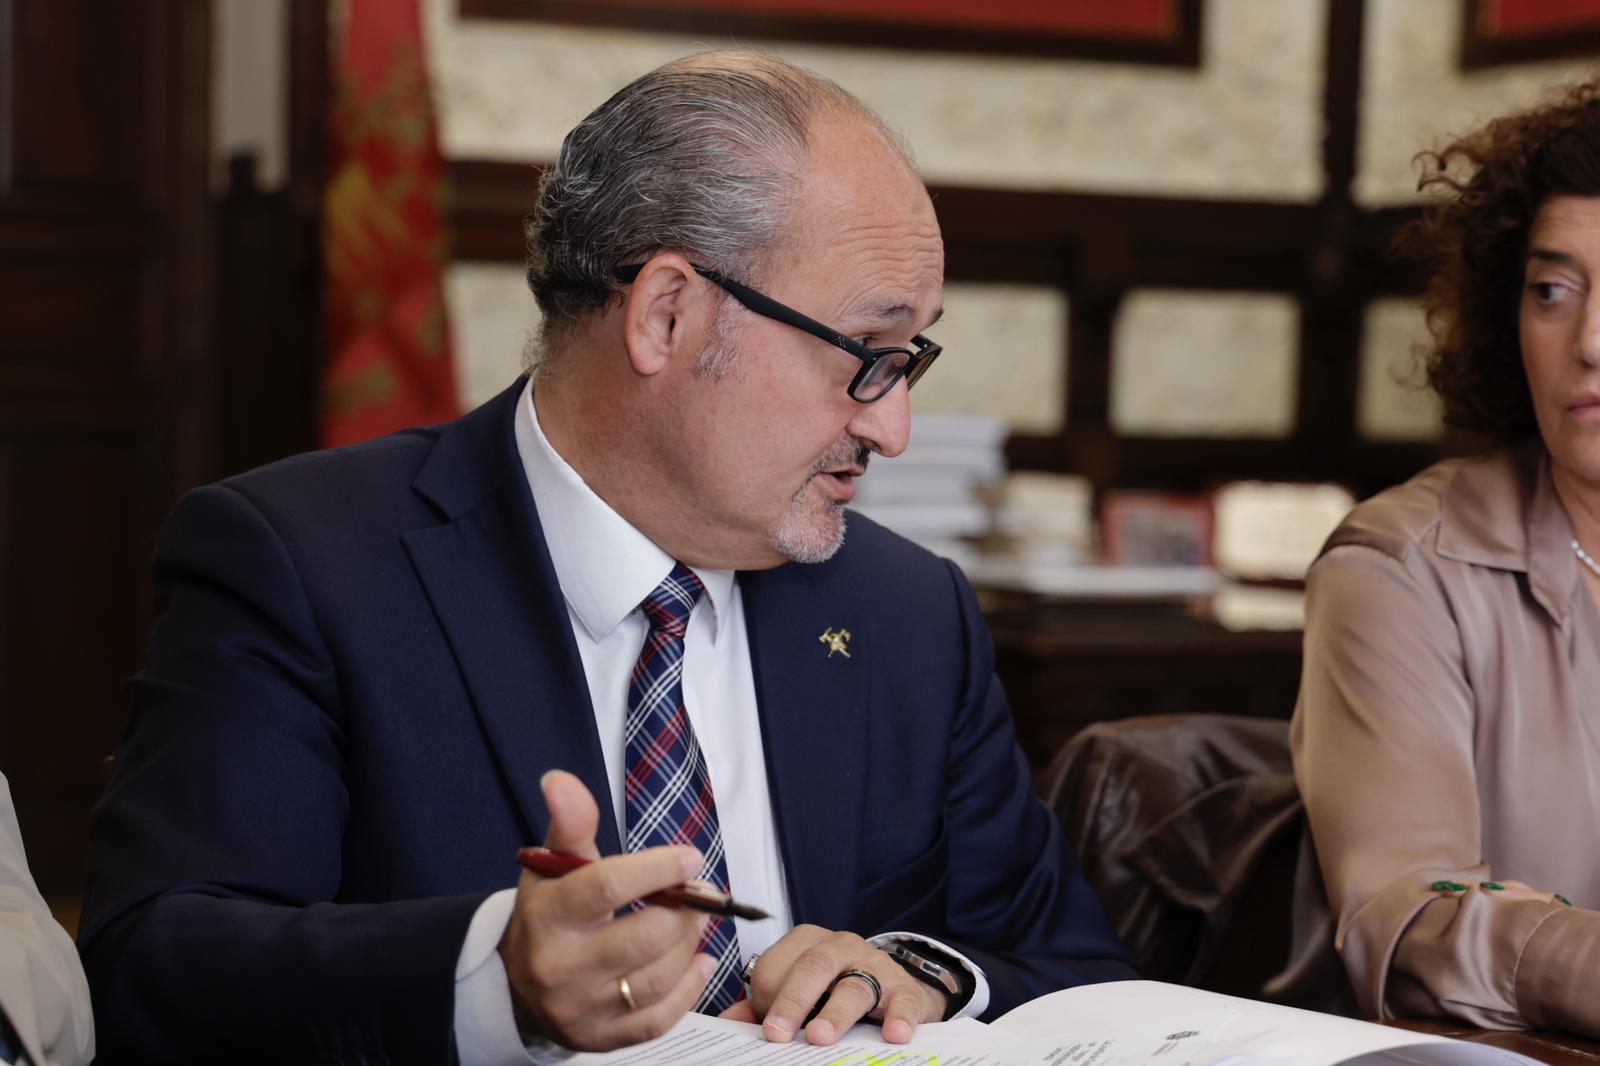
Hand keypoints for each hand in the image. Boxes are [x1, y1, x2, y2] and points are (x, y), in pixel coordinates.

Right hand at [498, 770, 716, 1050]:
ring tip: (698, 922)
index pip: (606, 887)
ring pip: (657, 978)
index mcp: (546, 915)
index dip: (656, 870)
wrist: (519, 987)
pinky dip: (689, 989)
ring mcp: (580, 1008)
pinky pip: (657, 1019)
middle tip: (702, 894)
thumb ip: (569, 823)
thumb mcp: (551, 866)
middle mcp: (559, 966)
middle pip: (643, 937)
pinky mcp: (600, 1038)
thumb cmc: (548, 915)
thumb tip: (561, 780)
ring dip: (691, 945)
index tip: (690, 858)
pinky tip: (698, 962)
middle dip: (686, 912)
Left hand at [719, 925, 948, 1045]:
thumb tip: (726, 1023)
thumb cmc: (834, 990)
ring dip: (835, 1013)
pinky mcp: (903, 986)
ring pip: (853, 984)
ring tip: (820, 1037)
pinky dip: (898, 1017)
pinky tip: (893, 1034)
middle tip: (777, 1034)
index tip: (764, 1030)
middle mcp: (839, 946)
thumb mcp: (798, 993)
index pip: (774, 966)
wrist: (890, 989)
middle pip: (812, 966)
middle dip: (791, 1001)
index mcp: (805, 944)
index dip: (765, 999)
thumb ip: (762, 1006)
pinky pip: (903, 999)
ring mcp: (873, 964)